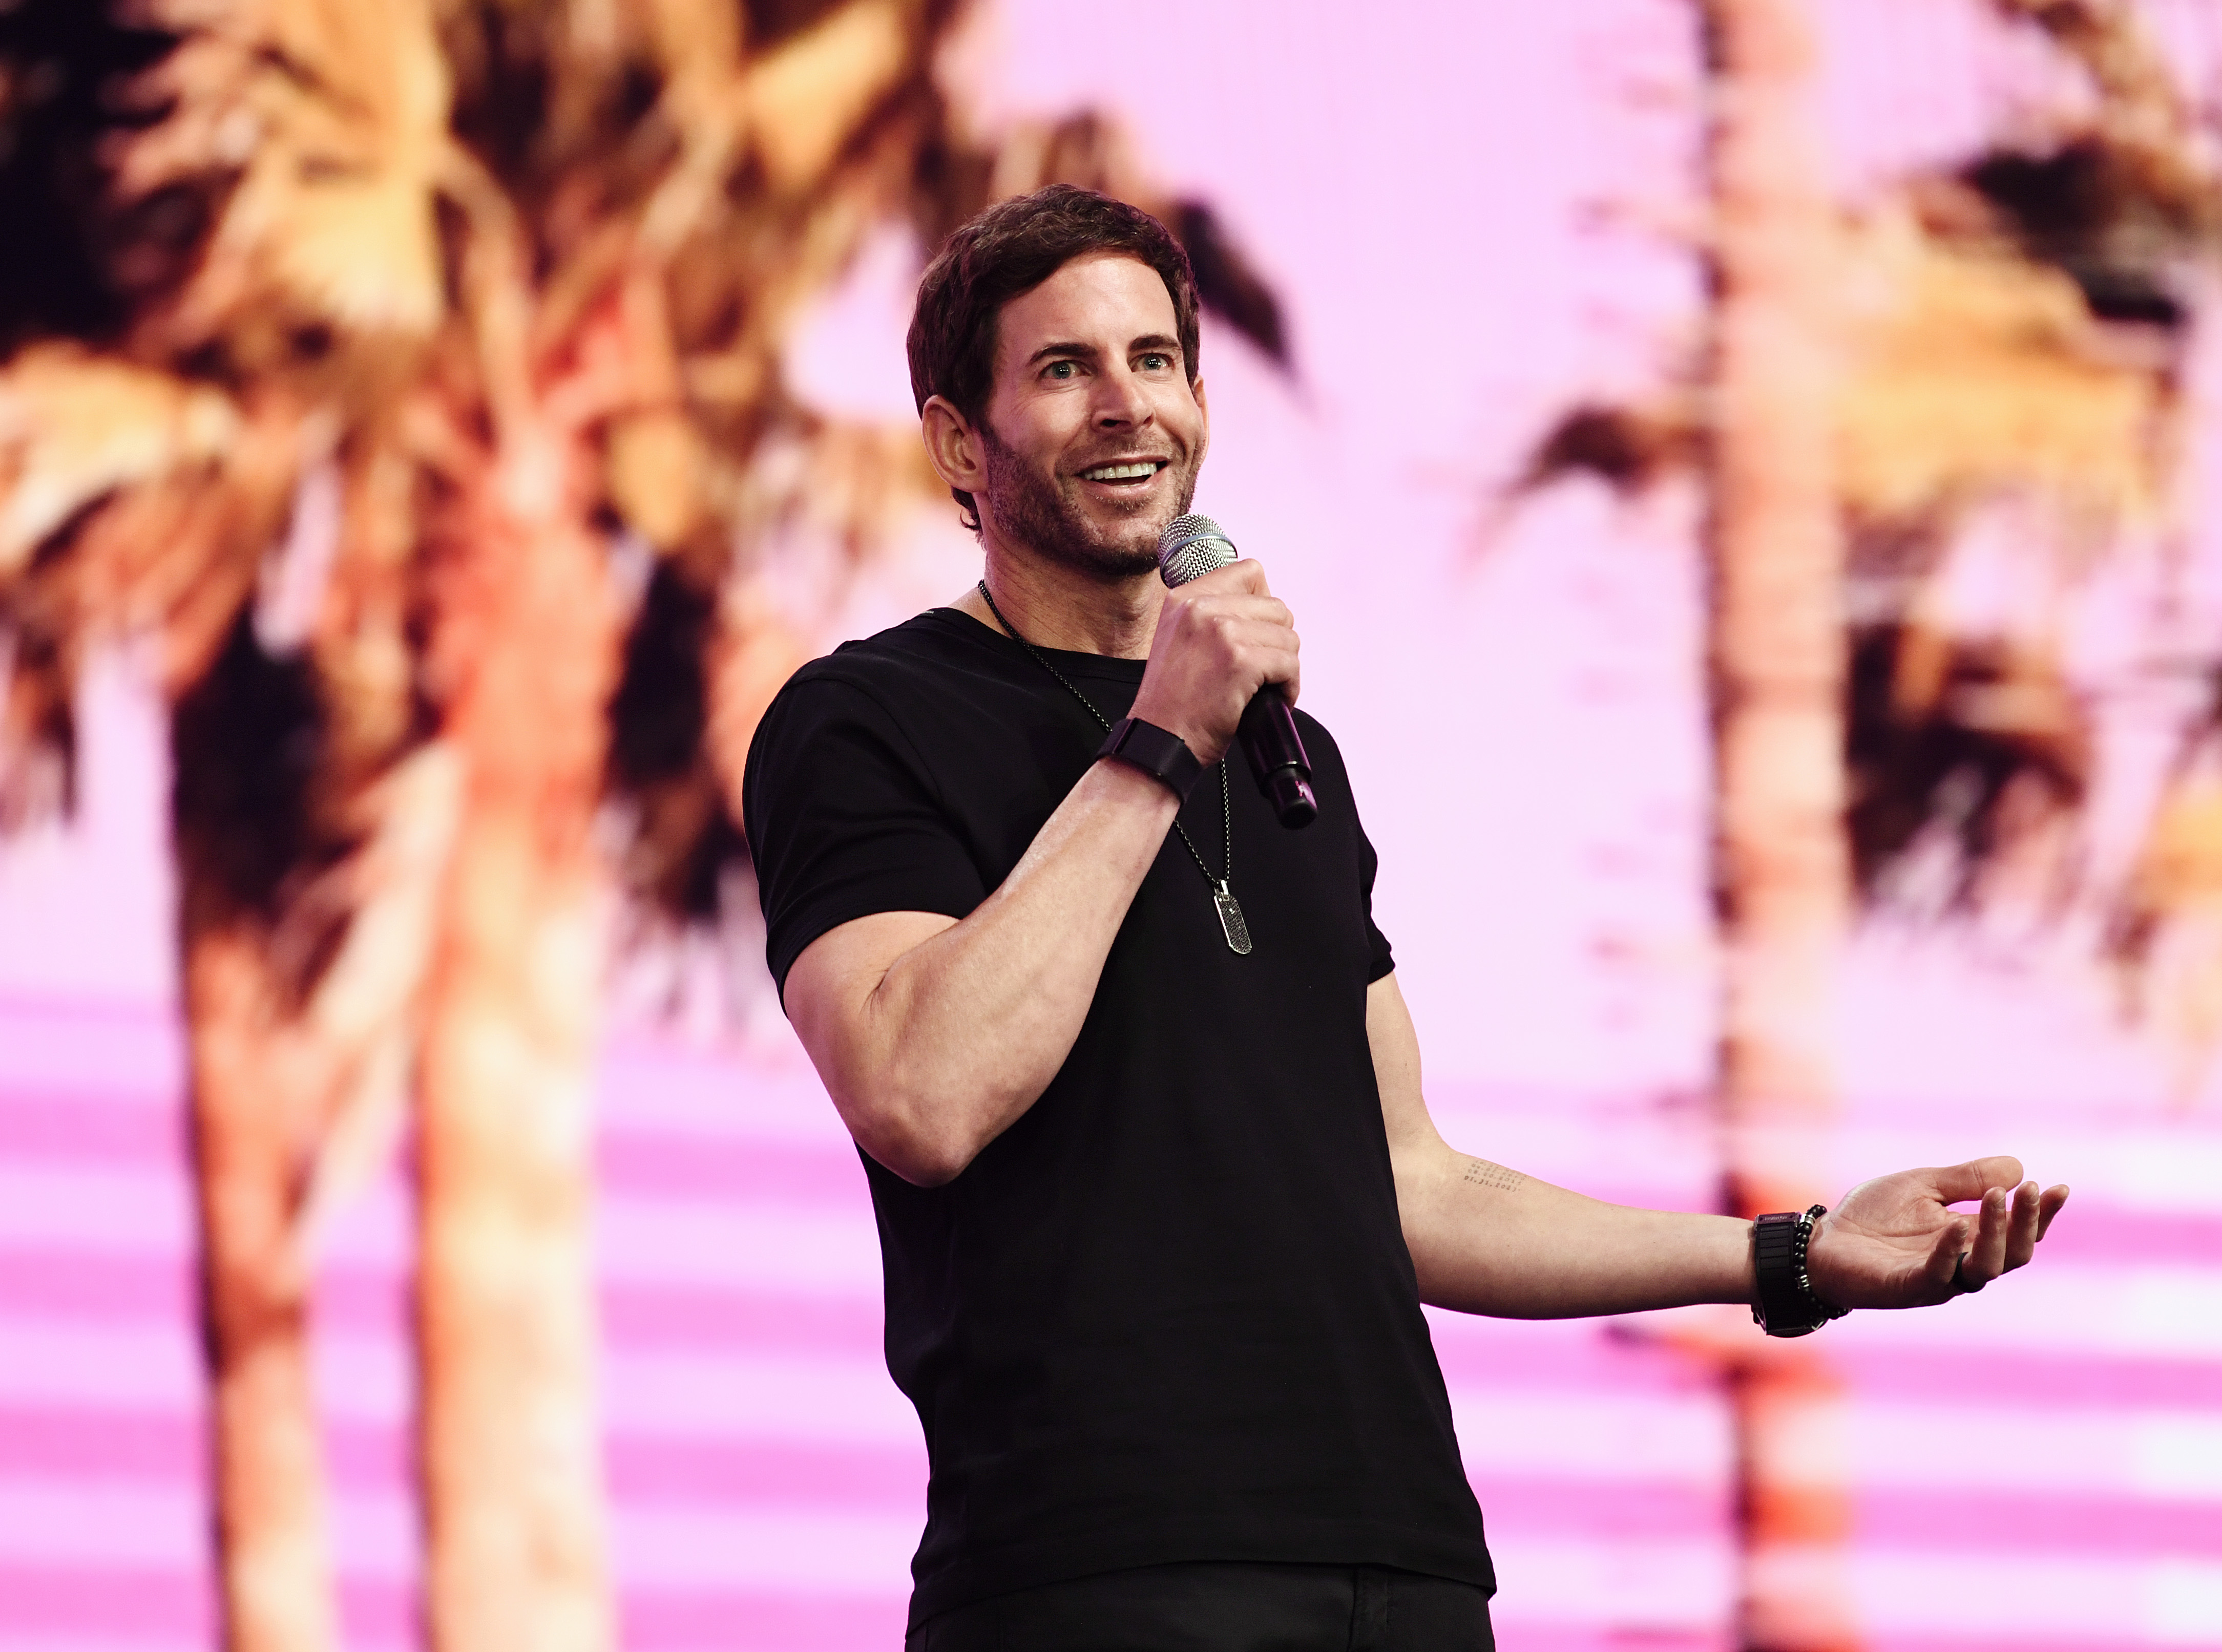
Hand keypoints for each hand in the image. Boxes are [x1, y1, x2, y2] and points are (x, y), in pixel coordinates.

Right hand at [1128, 559, 1299, 764]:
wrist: (1159, 741)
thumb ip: (1211, 616)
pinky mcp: (1241, 661)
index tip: (1256, 632)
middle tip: (1261, 668)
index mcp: (1184, 598)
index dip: (1263, 602)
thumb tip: (1263, 610)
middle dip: (1276, 641)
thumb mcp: (1179, 639)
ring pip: (1288, 637)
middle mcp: (1201, 607)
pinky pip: (1290, 664)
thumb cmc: (1173, 702)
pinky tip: (1272, 699)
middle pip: (1276, 607)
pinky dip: (1289, 686)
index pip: (1250, 571)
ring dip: (1284, 666)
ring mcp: (1221, 631)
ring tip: (1264, 687)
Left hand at [1804, 1156, 2068, 1310]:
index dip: (2041, 1213)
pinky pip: (1939, 1274)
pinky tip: (1958, 1225)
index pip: (2018, 1231)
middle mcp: (1962, 1263)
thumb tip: (2018, 1167)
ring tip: (1999, 1197)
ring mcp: (1938, 1279)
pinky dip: (1951, 1250)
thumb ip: (1965, 1179)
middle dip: (2027, 1222)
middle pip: (2014, 1253)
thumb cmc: (1873, 1216)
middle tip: (2030, 1189)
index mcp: (1970, 1238)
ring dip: (1997, 1233)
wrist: (1823, 1243)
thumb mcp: (1922, 1186)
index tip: (2060, 1187)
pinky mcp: (1909, 1287)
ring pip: (1987, 1268)